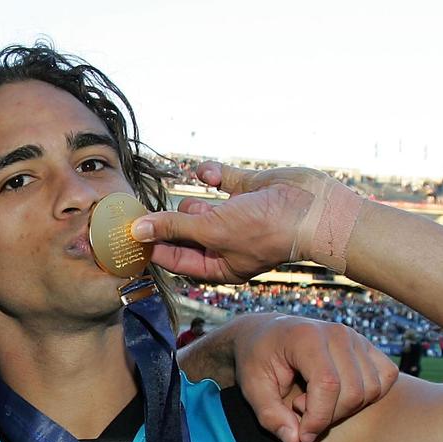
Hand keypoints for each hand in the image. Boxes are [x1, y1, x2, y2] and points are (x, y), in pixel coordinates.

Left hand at [132, 162, 348, 282]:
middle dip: (169, 223)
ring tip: (188, 204)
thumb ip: (173, 228)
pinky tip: (207, 175)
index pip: (175, 258)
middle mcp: (225, 243)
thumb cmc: (267, 231)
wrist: (315, 209)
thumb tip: (137, 230)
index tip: (126, 234)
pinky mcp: (245, 190)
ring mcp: (235, 216)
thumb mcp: (212, 231)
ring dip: (190, 202)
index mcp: (218, 265)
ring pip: (198, 207)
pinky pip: (218, 181)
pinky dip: (211, 175)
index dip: (152, 247)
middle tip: (142, 211)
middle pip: (183, 233)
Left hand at [232, 314, 396, 441]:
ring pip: (371, 389)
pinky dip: (367, 395)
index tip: (302, 434)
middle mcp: (337, 333)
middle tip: (300, 410)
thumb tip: (296, 441)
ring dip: (346, 408)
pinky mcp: (367, 346)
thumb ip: (271, 416)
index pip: (328, 385)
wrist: (265, 334)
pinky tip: (339, 395)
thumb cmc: (256, 360)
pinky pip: (386, 377)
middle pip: (353, 391)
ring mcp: (356, 337)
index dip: (319, 417)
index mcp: (306, 337)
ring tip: (314, 399)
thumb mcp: (252, 388)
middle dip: (329, 416)